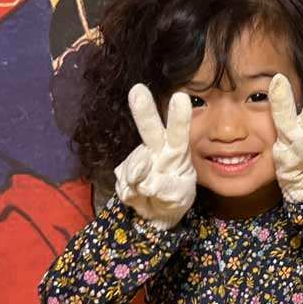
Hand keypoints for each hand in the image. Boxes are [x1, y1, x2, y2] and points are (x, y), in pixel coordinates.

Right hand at [115, 84, 195, 228]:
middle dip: (144, 111)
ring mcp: (138, 160)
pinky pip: (125, 185)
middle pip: (150, 129)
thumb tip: (144, 183)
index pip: (179, 133)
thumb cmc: (174, 196)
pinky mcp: (122, 174)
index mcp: (177, 150)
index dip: (179, 116)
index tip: (180, 97)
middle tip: (137, 90)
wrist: (156, 213)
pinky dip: (132, 194)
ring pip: (136, 164)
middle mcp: (156, 149)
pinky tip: (138, 194)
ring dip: (141, 178)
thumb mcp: (180, 196)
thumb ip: (167, 188)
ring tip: (149, 190)